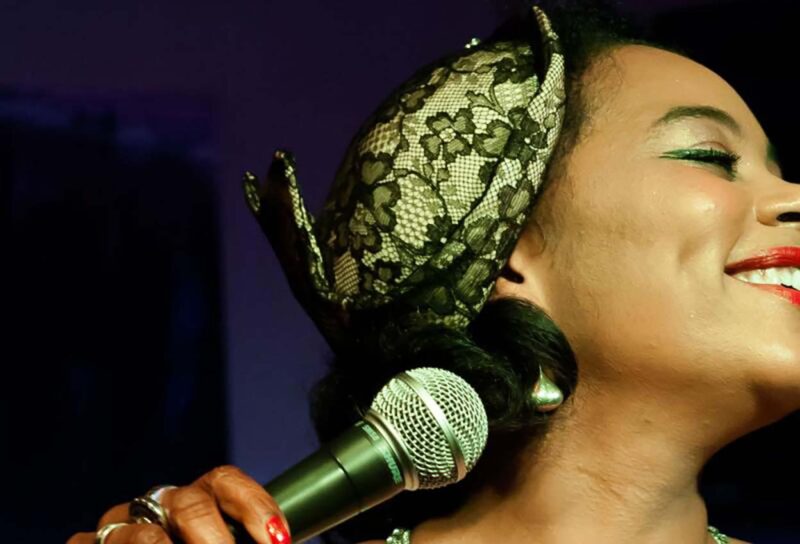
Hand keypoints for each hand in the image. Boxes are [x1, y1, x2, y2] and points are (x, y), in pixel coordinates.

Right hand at [67, 465, 289, 543]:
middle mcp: (156, 505)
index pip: (226, 481)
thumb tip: (280, 543)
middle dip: (217, 542)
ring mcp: (116, 527)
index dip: (254, 507)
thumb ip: (243, 540)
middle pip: (190, 505)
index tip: (278, 540)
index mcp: (196, 501)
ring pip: (145, 536)